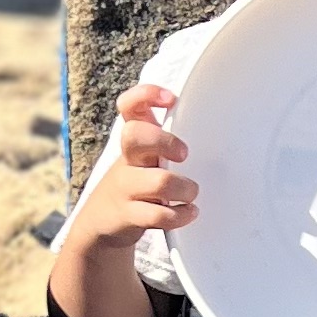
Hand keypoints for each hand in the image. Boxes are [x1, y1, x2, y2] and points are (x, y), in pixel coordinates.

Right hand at [82, 79, 196, 245]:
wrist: (103, 221)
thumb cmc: (137, 181)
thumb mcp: (146, 155)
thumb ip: (167, 139)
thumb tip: (213, 127)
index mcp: (134, 139)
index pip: (130, 105)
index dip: (146, 95)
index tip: (170, 99)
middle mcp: (128, 158)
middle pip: (134, 135)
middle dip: (165, 141)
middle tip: (184, 155)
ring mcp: (125, 186)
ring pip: (158, 181)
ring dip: (185, 188)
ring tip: (191, 193)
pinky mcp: (129, 214)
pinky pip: (158, 215)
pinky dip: (181, 215)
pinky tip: (189, 212)